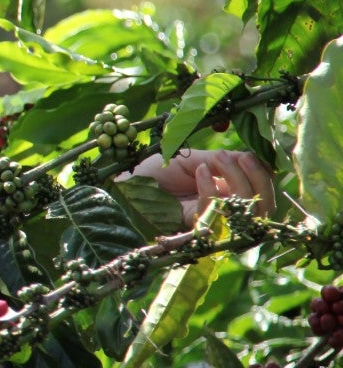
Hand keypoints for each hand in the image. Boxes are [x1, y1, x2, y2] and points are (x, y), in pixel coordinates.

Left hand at [129, 149, 274, 219]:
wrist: (122, 183)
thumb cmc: (154, 171)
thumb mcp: (192, 160)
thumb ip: (222, 162)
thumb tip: (254, 158)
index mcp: (227, 195)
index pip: (261, 193)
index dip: (263, 175)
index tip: (249, 155)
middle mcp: (223, 212)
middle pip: (261, 208)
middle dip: (257, 180)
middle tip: (240, 157)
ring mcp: (209, 222)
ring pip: (244, 213)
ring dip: (238, 182)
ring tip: (219, 159)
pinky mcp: (192, 229)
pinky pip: (214, 214)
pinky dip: (212, 190)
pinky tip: (200, 171)